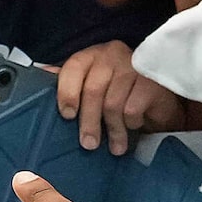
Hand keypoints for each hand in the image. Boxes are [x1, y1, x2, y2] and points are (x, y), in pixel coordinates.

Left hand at [54, 42, 181, 155]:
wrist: (161, 98)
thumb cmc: (121, 93)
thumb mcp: (93, 86)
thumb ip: (70, 82)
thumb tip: (41, 74)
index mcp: (92, 55)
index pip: (73, 68)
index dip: (67, 93)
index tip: (67, 116)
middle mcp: (112, 54)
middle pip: (93, 90)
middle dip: (89, 122)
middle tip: (88, 144)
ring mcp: (133, 65)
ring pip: (112, 103)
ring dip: (113, 130)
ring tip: (115, 147)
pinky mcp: (151, 81)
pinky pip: (132, 109)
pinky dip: (131, 123)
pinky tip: (134, 126)